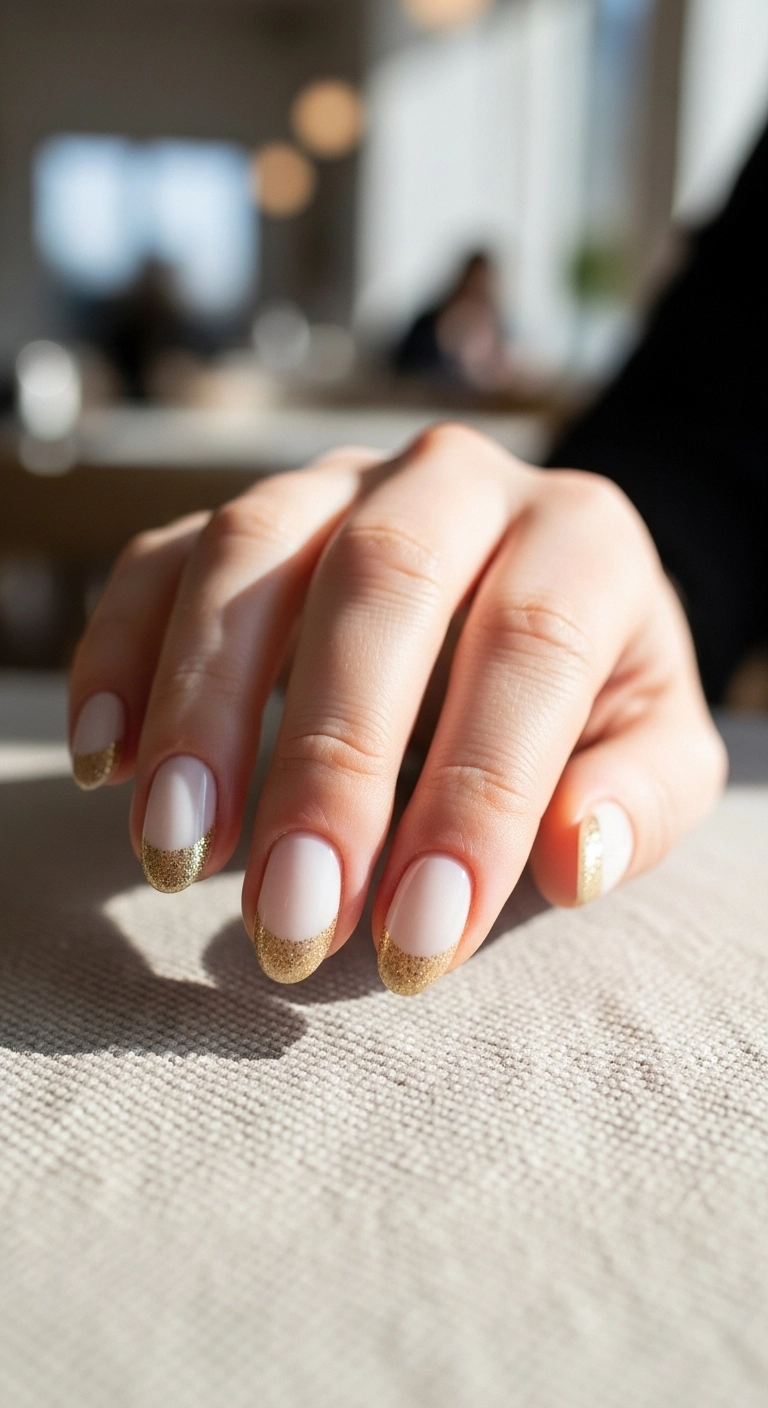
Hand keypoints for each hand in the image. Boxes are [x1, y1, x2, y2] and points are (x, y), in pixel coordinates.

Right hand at [68, 425, 725, 994]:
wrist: (532, 593)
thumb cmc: (593, 696)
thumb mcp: (657, 748)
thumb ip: (640, 798)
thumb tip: (573, 857)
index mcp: (582, 537)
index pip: (529, 649)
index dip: (475, 799)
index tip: (416, 939)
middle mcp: (455, 481)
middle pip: (379, 582)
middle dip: (326, 763)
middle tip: (289, 917)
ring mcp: (338, 484)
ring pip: (250, 551)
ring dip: (202, 707)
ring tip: (175, 849)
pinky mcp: (247, 516)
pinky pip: (163, 559)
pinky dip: (120, 654)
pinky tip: (106, 764)